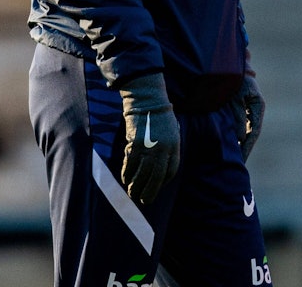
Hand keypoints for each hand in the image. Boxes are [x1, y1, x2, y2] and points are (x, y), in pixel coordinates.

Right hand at [119, 72, 180, 203]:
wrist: (148, 101)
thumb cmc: (159, 118)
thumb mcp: (171, 133)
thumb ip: (167, 150)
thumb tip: (158, 170)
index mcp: (175, 145)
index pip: (171, 171)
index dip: (163, 182)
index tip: (156, 188)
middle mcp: (164, 148)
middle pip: (156, 176)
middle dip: (150, 191)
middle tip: (144, 200)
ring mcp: (150, 147)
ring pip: (142, 173)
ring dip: (136, 186)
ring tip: (132, 193)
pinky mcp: (136, 144)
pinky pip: (131, 164)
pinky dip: (127, 174)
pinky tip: (125, 179)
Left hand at [231, 73, 264, 160]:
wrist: (228, 62)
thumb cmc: (233, 77)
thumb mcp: (236, 97)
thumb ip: (238, 116)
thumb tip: (241, 138)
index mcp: (258, 106)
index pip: (254, 132)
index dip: (248, 147)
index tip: (242, 160)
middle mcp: (255, 108)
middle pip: (250, 133)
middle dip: (243, 148)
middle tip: (237, 164)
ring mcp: (248, 107)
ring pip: (244, 129)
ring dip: (238, 142)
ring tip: (231, 157)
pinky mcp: (239, 106)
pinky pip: (238, 124)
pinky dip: (233, 134)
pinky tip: (227, 142)